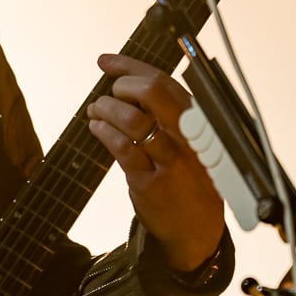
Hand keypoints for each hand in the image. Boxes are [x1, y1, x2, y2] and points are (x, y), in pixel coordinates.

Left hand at [88, 53, 226, 271]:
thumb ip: (172, 118)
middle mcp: (189, 138)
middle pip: (153, 93)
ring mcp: (171, 161)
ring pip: (133, 120)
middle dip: (122, 85)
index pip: (165, 82)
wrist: (197, 233)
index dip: (131, 67)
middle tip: (109, 92)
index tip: (107, 61)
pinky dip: (104, 132)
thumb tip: (131, 87)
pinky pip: (122, 149)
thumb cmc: (193, 183)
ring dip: (107, 109)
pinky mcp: (151, 183)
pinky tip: (96, 128)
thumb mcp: (193, 145)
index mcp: (199, 123)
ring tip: (96, 110)